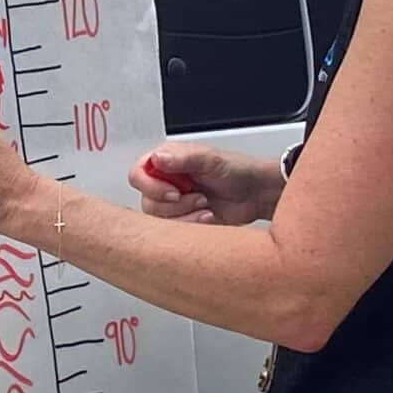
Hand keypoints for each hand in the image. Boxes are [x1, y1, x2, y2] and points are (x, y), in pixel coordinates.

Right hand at [127, 142, 279, 226]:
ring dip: (185, 216)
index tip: (174, 192)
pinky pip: (173, 233)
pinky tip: (207, 216)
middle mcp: (165, 182)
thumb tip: (157, 158)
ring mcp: (173, 204)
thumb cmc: (236, 170)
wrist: (255, 194)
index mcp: (166, 162)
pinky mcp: (182, 221)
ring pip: (158, 221)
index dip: (151, 187)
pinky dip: (192, 226)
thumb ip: (183, 159)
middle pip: (147, 202)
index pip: (138, 175)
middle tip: (198, 198)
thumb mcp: (211, 159)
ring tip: (205, 205)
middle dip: (174, 205)